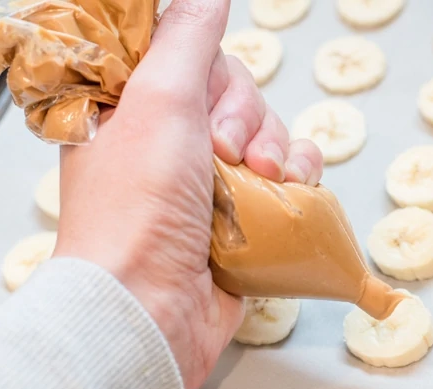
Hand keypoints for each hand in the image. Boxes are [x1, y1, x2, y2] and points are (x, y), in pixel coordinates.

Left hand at [53, 0, 322, 388]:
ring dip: (280, 149)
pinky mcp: (243, 218)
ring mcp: (208, 183)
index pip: (190, 60)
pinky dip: (298, 179)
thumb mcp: (158, 102)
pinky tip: (290, 192)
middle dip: (246, 118)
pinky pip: (287, 178)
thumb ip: (186, 37)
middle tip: (227, 152)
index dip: (210, 72)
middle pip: (237, 95)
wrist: (150, 308)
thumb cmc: (137, 211)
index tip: (202, 98)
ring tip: (263, 179)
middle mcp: (170, 143)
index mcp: (133, 110)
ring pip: (269, 134)